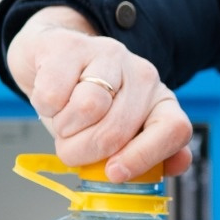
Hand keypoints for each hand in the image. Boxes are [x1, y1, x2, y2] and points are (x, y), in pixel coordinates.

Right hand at [8, 6, 192, 180]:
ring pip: (88, 108)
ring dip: (64, 127)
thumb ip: (145, 155)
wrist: (50, 61)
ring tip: (63, 119)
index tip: (113, 172)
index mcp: (161, 103)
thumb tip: (175, 165)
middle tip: (72, 147)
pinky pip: (54, 94)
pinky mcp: (70, 47)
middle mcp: (143, 75)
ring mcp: (109, 55)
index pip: (173, 130)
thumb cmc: (85, 107)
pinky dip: (45, 107)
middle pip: (116, 130)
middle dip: (84, 151)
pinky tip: (51, 98)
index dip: (144, 156)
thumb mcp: (118, 138)